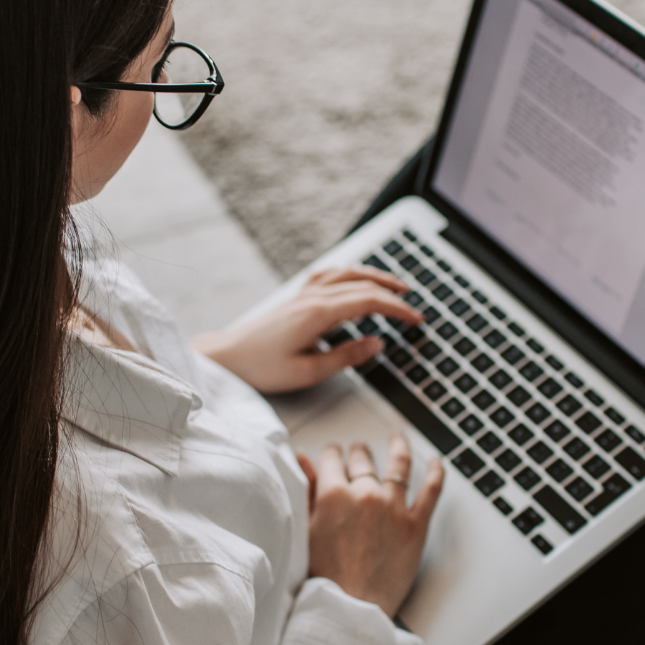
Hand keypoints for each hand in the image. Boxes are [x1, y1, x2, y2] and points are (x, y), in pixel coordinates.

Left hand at [192, 266, 422, 393]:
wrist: (228, 357)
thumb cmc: (263, 367)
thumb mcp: (308, 371)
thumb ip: (346, 356)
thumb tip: (377, 343)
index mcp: (318, 313)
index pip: (369, 301)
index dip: (397, 309)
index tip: (416, 319)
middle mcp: (312, 297)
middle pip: (362, 284)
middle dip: (393, 293)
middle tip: (414, 307)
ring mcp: (303, 294)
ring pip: (346, 274)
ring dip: (374, 276)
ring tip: (395, 285)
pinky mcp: (296, 298)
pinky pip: (329, 275)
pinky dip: (350, 273)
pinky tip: (355, 278)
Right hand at [299, 432, 444, 617]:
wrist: (350, 609)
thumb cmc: (323, 577)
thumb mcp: (305, 529)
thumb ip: (305, 490)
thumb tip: (302, 459)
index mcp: (333, 494)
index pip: (332, 459)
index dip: (331, 455)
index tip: (332, 455)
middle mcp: (365, 493)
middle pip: (363, 460)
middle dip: (358, 453)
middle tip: (358, 451)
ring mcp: (394, 507)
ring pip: (399, 465)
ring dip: (398, 447)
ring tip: (397, 439)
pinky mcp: (416, 525)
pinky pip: (431, 491)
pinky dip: (437, 473)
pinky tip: (437, 462)